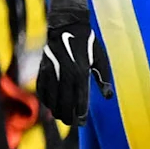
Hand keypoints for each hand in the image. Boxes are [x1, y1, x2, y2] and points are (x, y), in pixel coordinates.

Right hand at [37, 0, 109, 124]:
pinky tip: (48, 105)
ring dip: (55, 109)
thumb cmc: (87, 42)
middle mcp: (65, 73)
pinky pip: (42, 87)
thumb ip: (103, 78)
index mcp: (80, 72)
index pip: (80, 98)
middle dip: (68, 114)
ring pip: (52, 96)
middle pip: (65, 101)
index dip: (81, 112)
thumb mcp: (100, 59)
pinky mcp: (43, 67)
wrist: (66, 24)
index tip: (82, 122)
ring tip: (60, 118)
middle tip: (71, 124)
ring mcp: (52, 70)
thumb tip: (107, 96)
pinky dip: (44, 98)